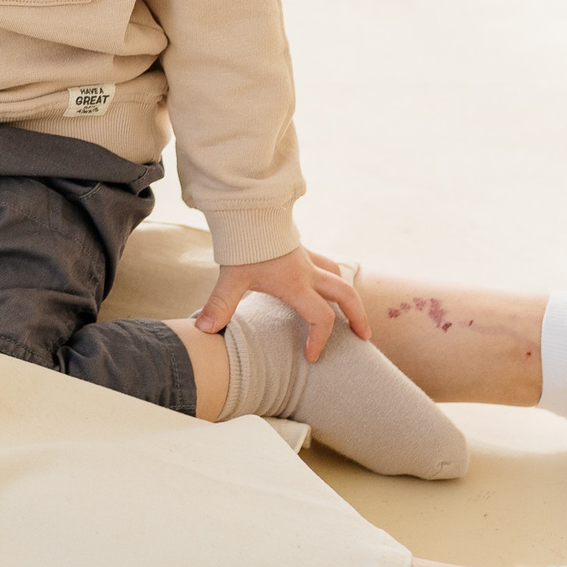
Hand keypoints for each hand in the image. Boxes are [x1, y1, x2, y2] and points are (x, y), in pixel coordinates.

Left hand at [195, 246, 367, 361]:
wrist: (247, 209)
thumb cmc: (243, 245)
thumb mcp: (231, 277)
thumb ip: (220, 305)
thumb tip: (203, 331)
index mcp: (296, 284)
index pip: (321, 317)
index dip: (320, 339)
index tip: (311, 356)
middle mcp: (308, 272)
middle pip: (346, 294)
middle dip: (357, 316)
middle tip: (363, 337)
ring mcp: (306, 258)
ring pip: (339, 275)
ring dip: (348, 294)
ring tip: (350, 311)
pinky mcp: (300, 248)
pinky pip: (326, 264)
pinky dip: (331, 276)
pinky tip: (324, 283)